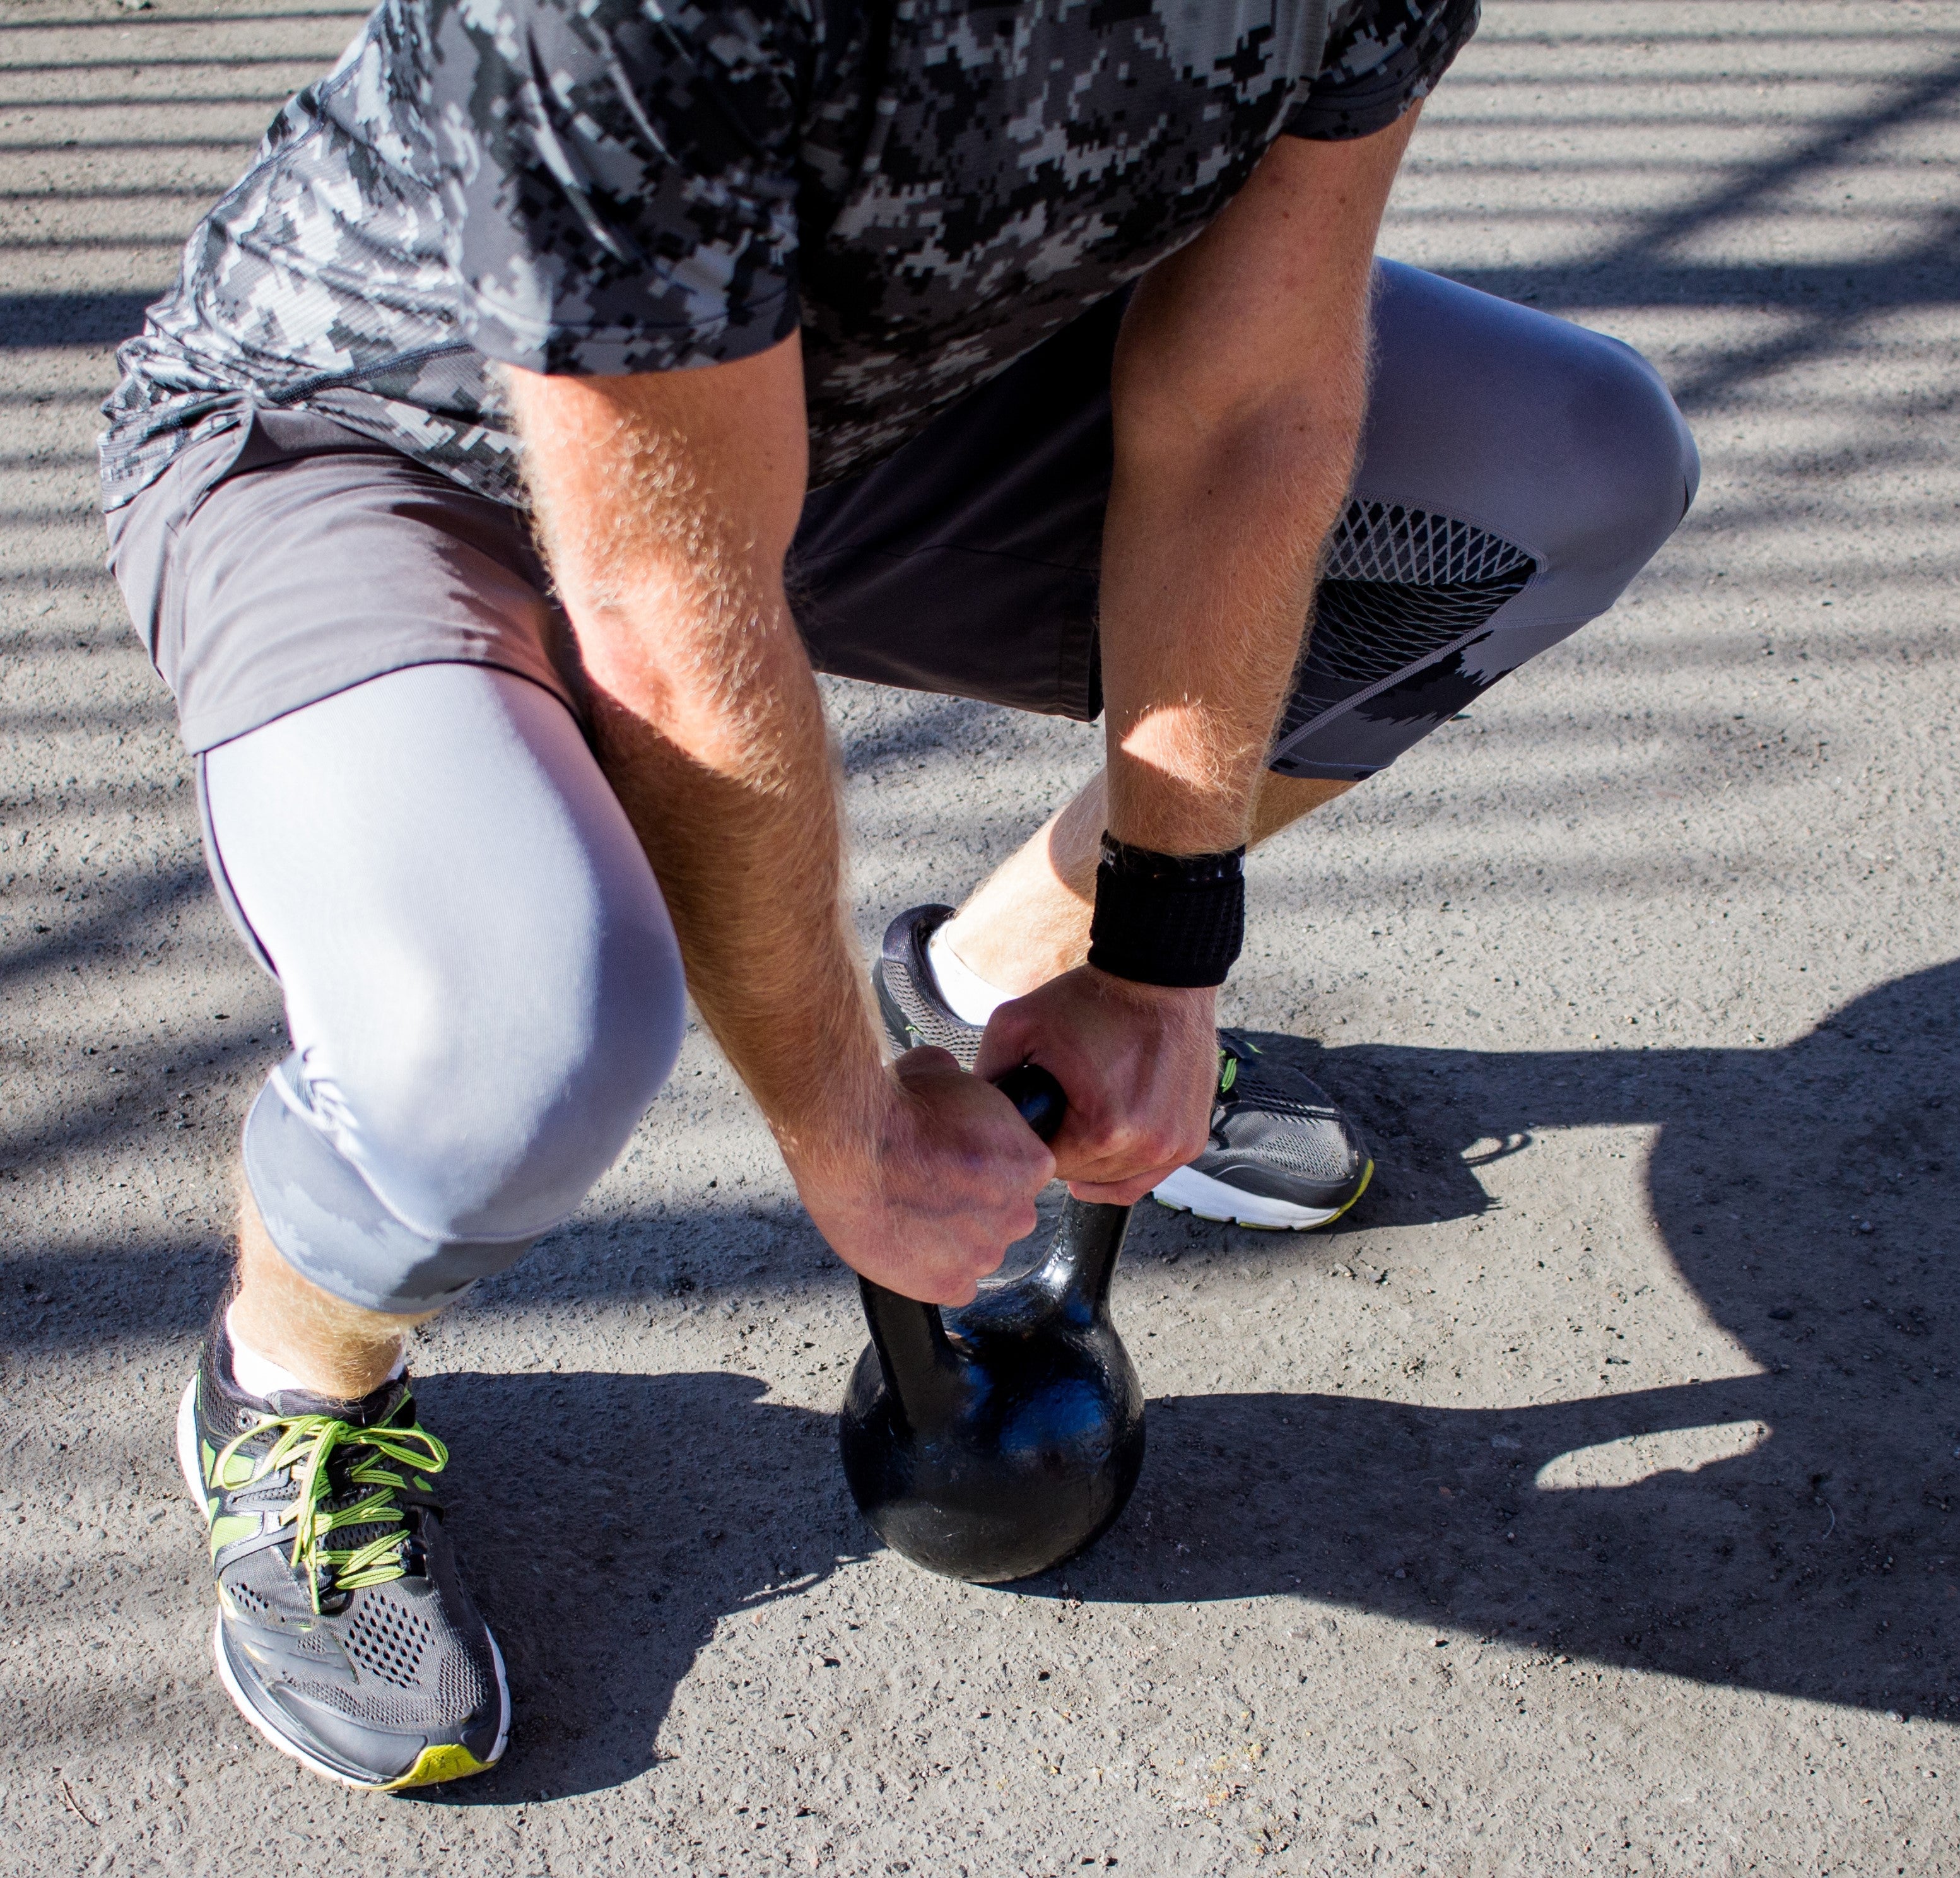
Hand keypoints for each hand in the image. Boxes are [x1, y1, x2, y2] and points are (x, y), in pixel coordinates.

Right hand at [779, 1048, 1055, 1304]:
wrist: (852, 1144)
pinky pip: (952, 1285)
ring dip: (950, 1238)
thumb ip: (963, 1087)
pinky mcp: (947, 1284)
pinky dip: (931, 1271)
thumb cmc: (896, 1107)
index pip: (1023, 1174)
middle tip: (930, 1186)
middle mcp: (1018, 1212)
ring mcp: (984, 1253)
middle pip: (1003, 1214)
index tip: (959, 1159)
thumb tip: (950, 1075)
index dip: (988, 1165)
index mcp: (1030, 1164)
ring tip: (908, 1213)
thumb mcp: (943, 1072)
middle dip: (973, 1204)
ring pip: (976, 1250)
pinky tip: (907, 1245)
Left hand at [974, 966, 1216, 1204]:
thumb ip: (987, 1075)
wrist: (1158, 975)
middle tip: (1059, 1107)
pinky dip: (1127, 1162)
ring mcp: (1174, 1147)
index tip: (1034, 1111)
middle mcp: (1145, 1146)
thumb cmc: (1092, 999)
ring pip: (1115, 1179)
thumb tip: (973, 1114)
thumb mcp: (1016, 1025)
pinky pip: (1150, 1174)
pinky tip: (1108, 1147)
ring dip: (1096, 1157)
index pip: (1045, 1166)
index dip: (1031, 1140)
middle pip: (1082, 1177)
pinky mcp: (1191, 1139)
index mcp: (1101, 1130)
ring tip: (1085, 1116)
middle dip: (1064, 1148)